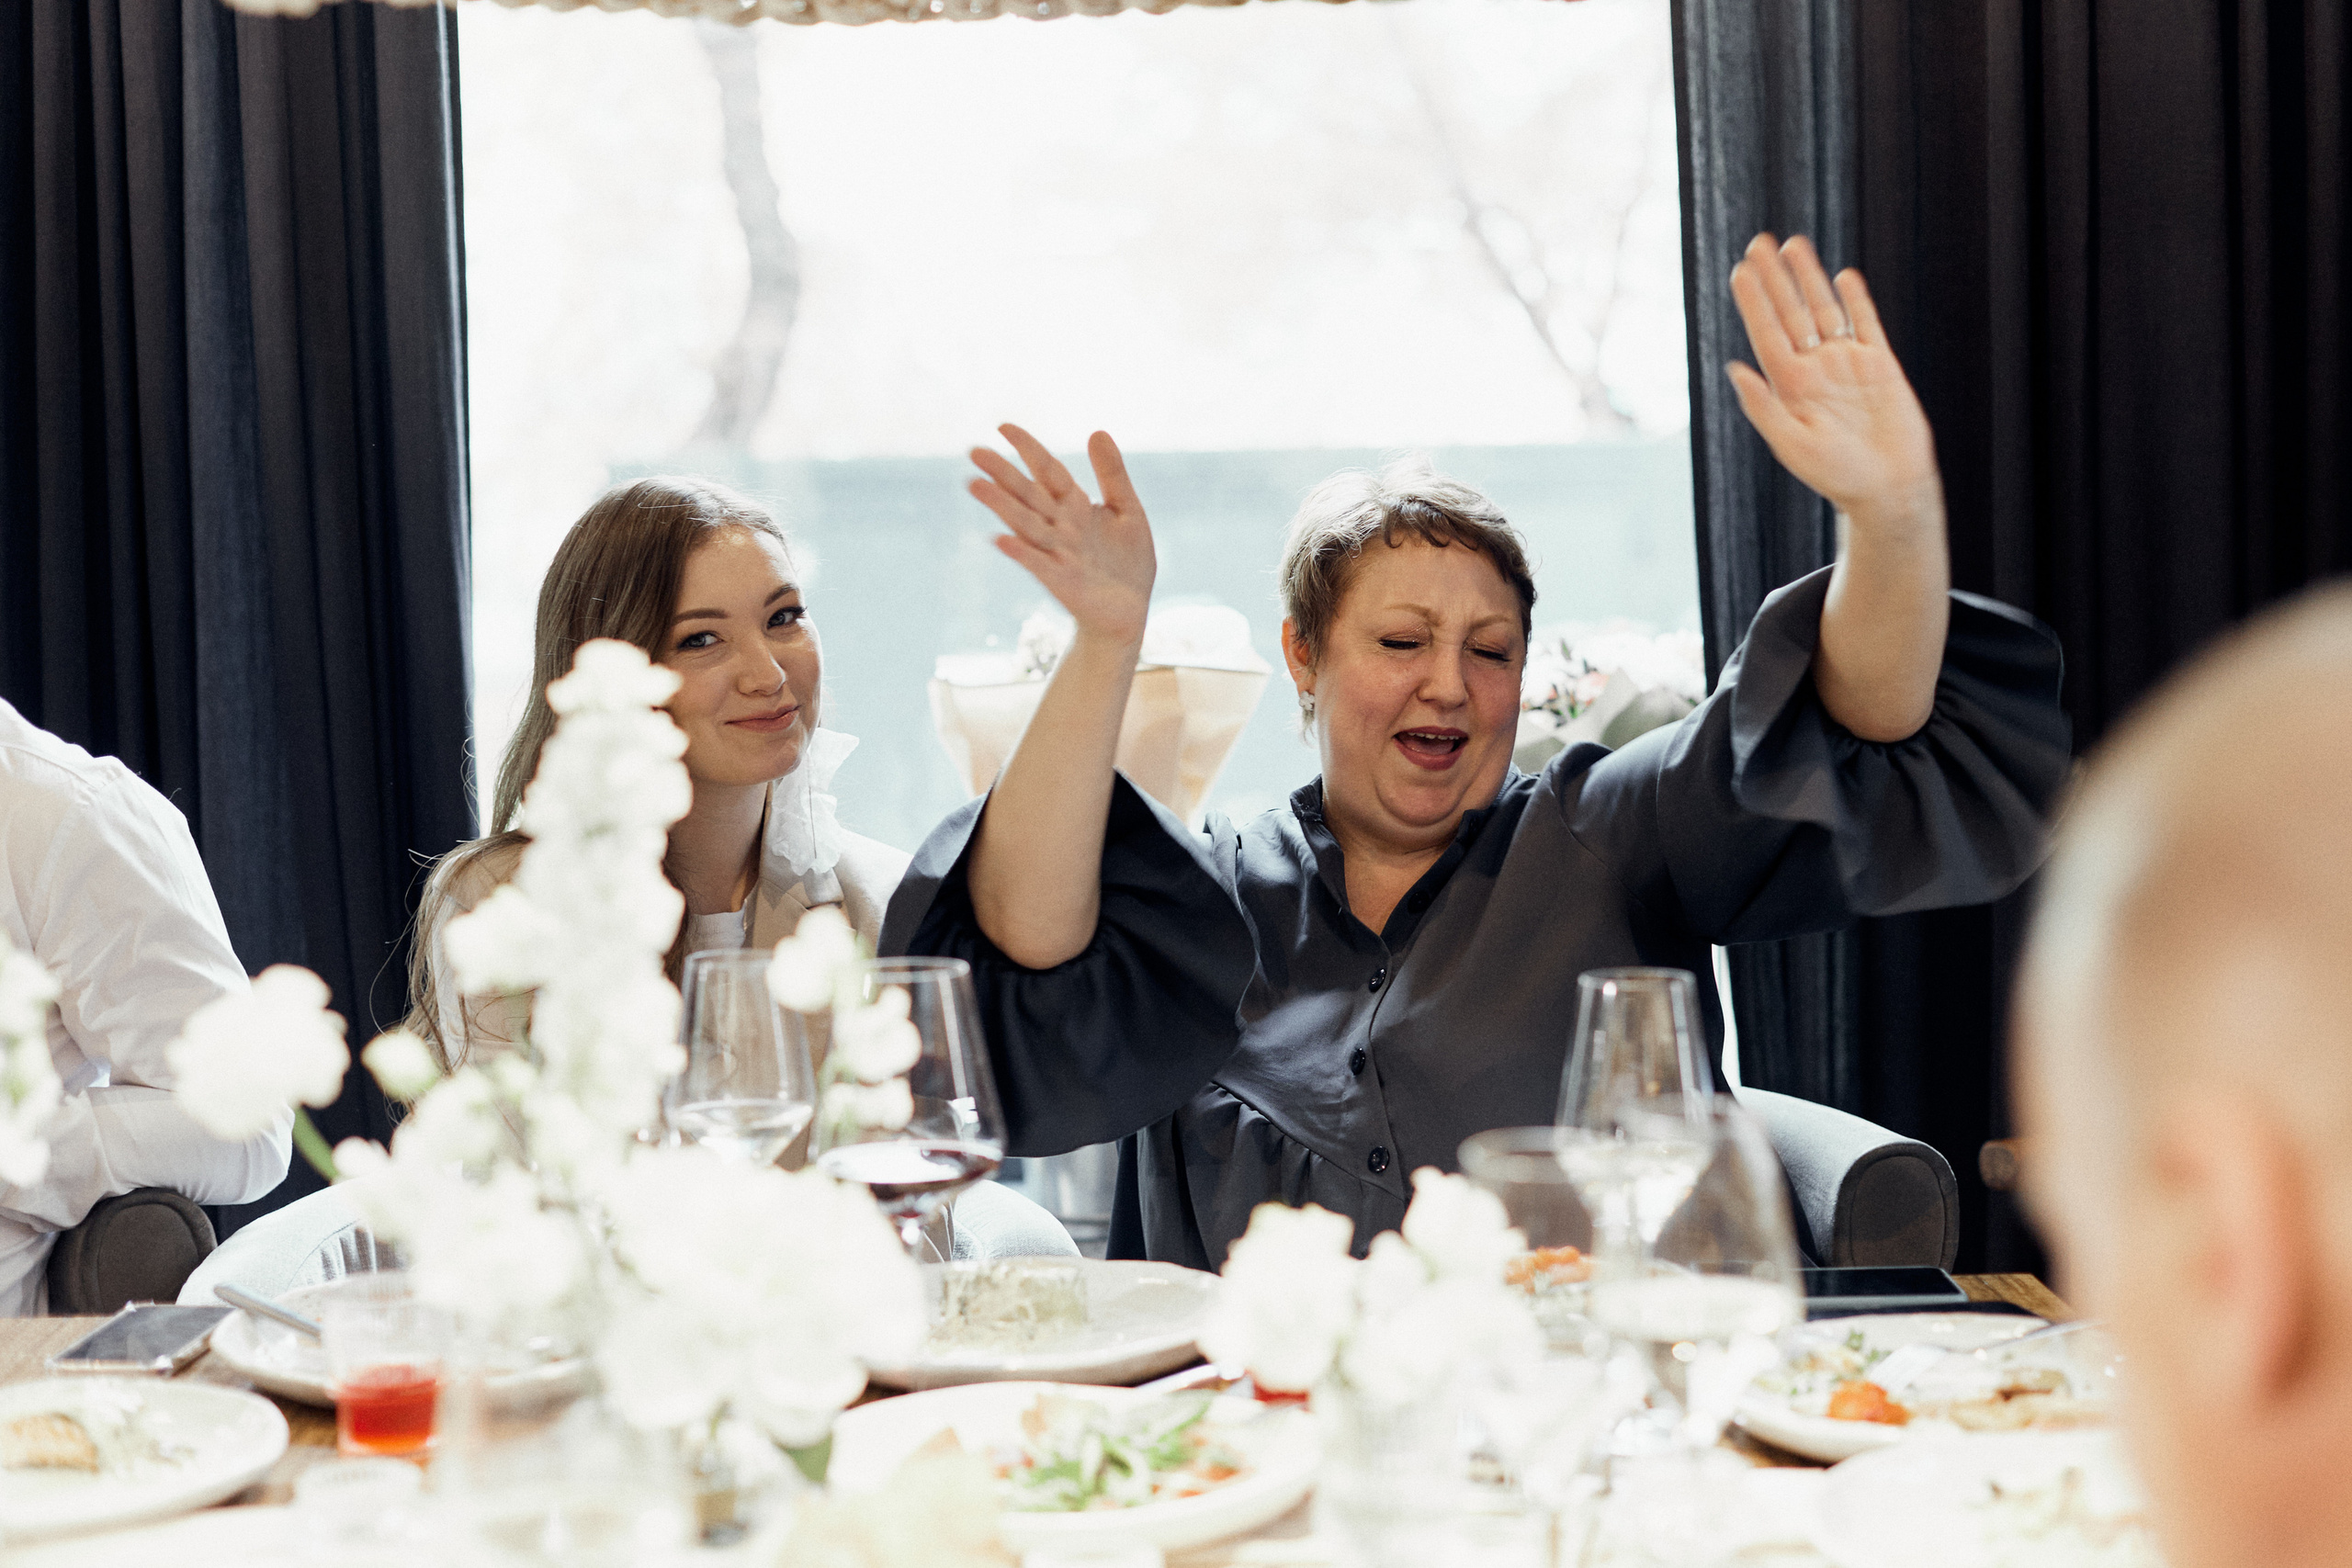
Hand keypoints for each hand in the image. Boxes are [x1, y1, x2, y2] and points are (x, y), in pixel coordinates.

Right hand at [968, 425, 1154, 645]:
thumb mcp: (1128, 510)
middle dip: (1003, 473)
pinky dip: (1021, 552)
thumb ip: (1112, 474)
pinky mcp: (1062, 582)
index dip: (1028, 449)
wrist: (1131, 611)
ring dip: (1001, 506)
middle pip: (1028, 494)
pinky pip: (1038, 564)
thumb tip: (1096, 430)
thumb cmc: (1127, 562)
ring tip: (975, 485)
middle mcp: (1061, 526)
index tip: (1002, 426)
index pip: (1048, 471)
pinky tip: (1001, 539)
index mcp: (1075, 506)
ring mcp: (1058, 553)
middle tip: (974, 451)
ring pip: (1026, 524)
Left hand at [1726, 235, 1938, 522]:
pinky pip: (1866, 324)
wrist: (1889, 489)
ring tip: (1792, 245)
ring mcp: (1848, 364)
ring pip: (1825, 310)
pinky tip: (1843, 276)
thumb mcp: (1792, 444)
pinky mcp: (1881, 365)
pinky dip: (1856, 301)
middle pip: (1791, 312)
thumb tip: (1734, 368)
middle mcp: (1815, 369)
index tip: (1739, 270)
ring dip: (1809, 278)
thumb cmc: (1836, 476)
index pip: (1766, 333)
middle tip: (1757, 242)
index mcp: (1789, 387)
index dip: (1753, 301)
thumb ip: (1763, 405)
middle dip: (1775, 278)